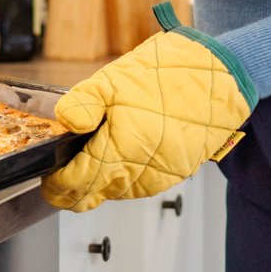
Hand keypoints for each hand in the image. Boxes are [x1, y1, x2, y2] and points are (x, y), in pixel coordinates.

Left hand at [42, 3, 256, 212]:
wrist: (220, 76)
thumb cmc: (171, 75)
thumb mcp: (114, 79)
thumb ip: (82, 103)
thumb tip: (64, 123)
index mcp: (122, 149)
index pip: (78, 184)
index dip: (58, 185)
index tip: (49, 180)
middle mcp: (143, 171)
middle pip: (95, 196)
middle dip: (74, 189)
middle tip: (61, 178)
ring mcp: (162, 176)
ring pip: (118, 194)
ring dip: (100, 185)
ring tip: (89, 165)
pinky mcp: (177, 174)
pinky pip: (141, 186)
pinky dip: (125, 179)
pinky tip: (121, 160)